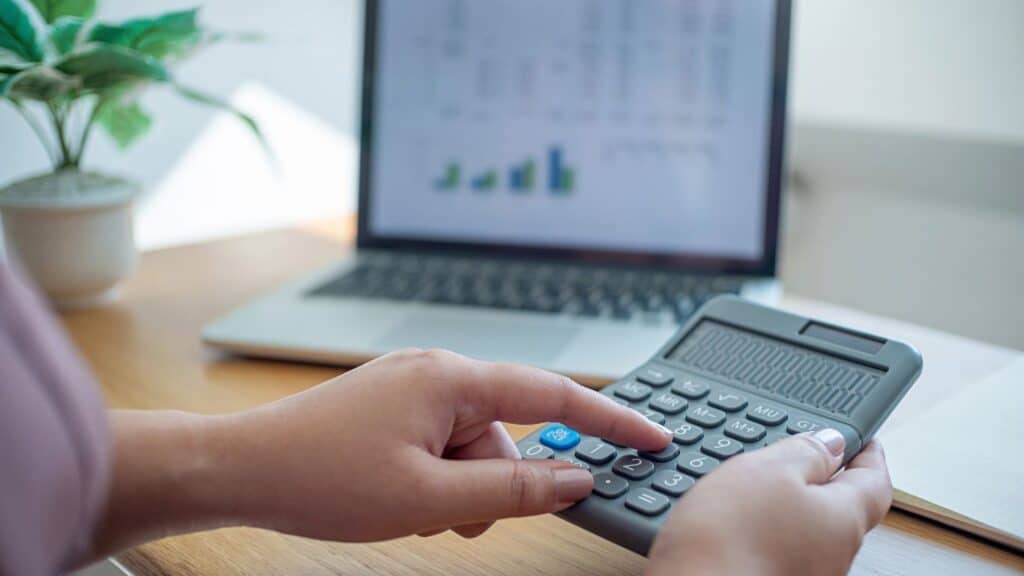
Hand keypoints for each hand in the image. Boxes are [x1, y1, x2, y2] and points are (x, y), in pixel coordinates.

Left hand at [213, 349, 671, 541]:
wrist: (239, 468)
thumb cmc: (321, 476)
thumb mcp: (429, 498)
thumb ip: (512, 490)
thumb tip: (573, 479)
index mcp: (451, 377)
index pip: (553, 395)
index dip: (610, 421)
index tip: (653, 439)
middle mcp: (436, 370)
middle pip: (507, 430)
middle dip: (495, 481)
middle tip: (455, 519)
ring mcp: (411, 385)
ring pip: (473, 444)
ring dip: (460, 486)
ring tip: (414, 511)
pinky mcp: (394, 404)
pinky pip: (442, 441)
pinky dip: (437, 476)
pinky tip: (402, 498)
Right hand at [646, 431, 891, 575]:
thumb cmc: (730, 541)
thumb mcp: (767, 470)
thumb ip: (804, 452)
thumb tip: (831, 443)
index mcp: (843, 521)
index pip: (875, 481)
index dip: (868, 454)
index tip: (860, 437)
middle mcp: (832, 556)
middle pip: (839, 508)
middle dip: (819, 479)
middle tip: (796, 452)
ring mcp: (801, 574)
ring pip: (802, 529)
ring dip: (783, 505)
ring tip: (747, 484)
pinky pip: (772, 548)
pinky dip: (759, 529)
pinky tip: (728, 521)